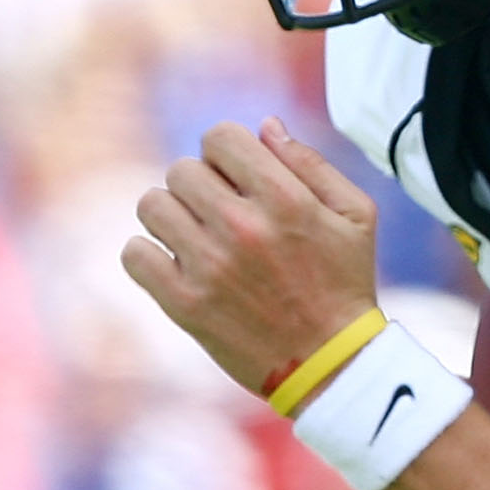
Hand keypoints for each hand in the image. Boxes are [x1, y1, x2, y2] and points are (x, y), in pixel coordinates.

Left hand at [121, 118, 381, 398]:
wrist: (331, 362)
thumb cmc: (345, 281)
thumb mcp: (355, 215)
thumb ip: (311, 164)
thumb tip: (265, 127)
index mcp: (286, 200)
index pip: (220, 137)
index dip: (226, 151)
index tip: (238, 176)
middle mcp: (243, 227)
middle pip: (181, 170)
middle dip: (201, 185)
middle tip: (222, 213)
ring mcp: (209, 266)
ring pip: (151, 206)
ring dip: (172, 216)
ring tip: (198, 238)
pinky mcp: (184, 303)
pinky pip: (134, 253)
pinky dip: (150, 255)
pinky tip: (179, 265)